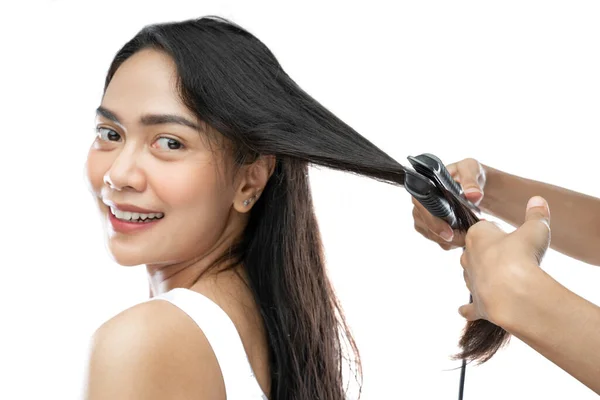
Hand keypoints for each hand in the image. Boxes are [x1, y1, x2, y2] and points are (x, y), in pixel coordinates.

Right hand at [411, 158, 485, 249]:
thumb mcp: (471, 169)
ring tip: (468, 236)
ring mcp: (425, 216)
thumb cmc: (469, 172)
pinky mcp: (433, 226)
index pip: (421, 208)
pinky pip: (438, 240)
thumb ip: (471, 180)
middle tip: (466, 238)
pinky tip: (464, 236)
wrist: (476, 183)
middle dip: (444, 235)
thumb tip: (473, 195)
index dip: (432, 222)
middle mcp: (420, 202)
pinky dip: (451, 242)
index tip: (448, 233)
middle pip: (424, 225)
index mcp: (424, 186)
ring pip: (431, 235)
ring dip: (449, 240)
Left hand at [458, 196, 550, 324]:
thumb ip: (536, 214)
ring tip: (506, 279)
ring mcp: (470, 281)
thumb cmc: (521, 257)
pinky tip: (465, 310)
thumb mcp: (535, 229)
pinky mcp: (477, 303)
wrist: (514, 292)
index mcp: (477, 235)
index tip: (509, 235)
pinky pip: (470, 307)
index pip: (483, 228)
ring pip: (473, 275)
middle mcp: (467, 257)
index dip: (498, 231)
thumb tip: (537, 200)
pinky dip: (469, 308)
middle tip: (511, 257)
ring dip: (485, 277)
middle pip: (477, 252)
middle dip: (491, 253)